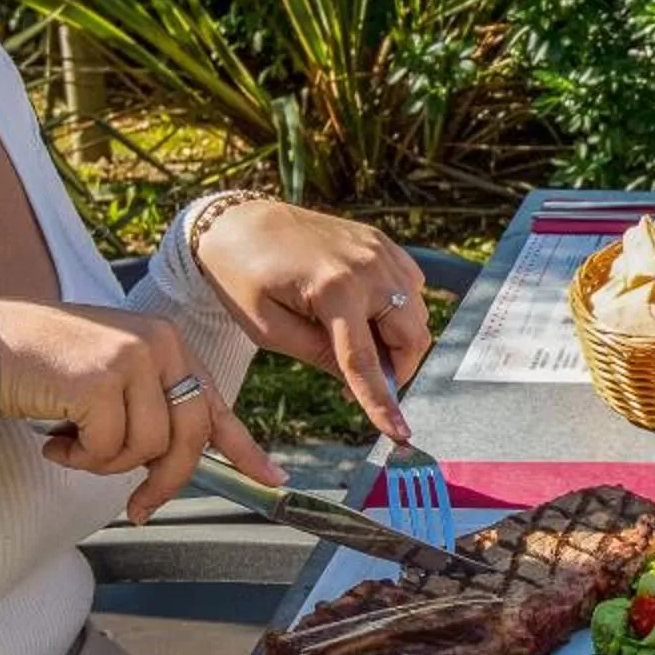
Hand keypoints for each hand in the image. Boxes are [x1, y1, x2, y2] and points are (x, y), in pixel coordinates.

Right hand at [0, 299, 282, 521]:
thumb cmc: (38, 366)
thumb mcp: (107, 379)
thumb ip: (144, 407)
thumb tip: (169, 464)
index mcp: (166, 343)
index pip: (214, 402)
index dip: (243, 448)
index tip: (270, 480)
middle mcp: (159, 344)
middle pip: (189, 436)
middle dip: (165, 480)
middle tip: (139, 507)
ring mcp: (132, 359)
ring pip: (146, 447)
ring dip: (104, 463)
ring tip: (69, 441)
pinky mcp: (102, 380)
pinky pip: (108, 448)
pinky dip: (78, 457)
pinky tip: (52, 436)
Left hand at [191, 200, 432, 441]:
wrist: (237, 223)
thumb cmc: (241, 277)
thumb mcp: (267, 328)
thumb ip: (317, 357)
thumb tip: (356, 384)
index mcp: (334, 289)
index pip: (366, 359)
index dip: (383, 401)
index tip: (398, 432)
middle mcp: (367, 266)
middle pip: (411, 334)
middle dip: (399, 368)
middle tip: (361, 384)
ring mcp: (379, 250)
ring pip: (417, 311)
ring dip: (398, 340)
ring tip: (355, 348)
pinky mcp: (380, 242)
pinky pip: (410, 285)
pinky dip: (398, 309)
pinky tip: (365, 315)